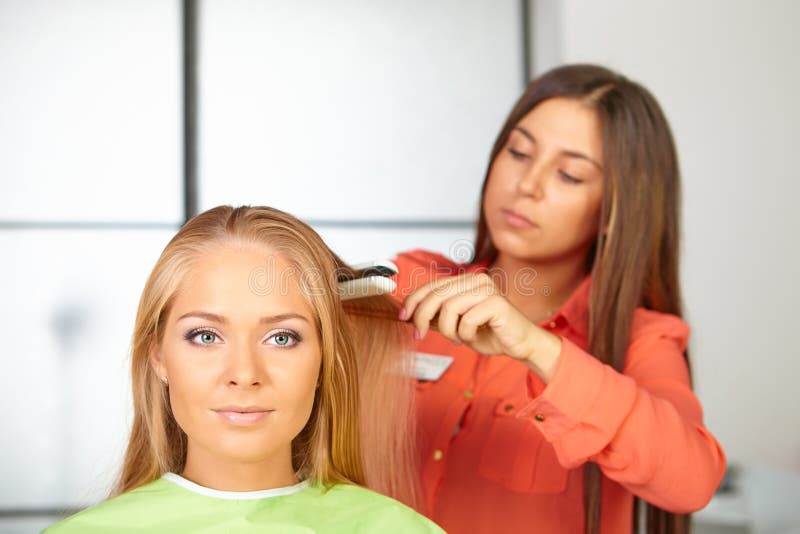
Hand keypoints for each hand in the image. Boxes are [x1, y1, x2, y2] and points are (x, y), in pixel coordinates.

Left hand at [400, 273, 561, 376]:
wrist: (520, 345)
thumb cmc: (489, 334)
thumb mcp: (456, 324)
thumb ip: (438, 316)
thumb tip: (409, 314)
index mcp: (465, 280)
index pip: (431, 285)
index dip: (413, 300)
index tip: (403, 318)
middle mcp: (476, 279)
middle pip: (436, 295)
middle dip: (422, 317)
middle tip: (420, 335)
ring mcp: (487, 289)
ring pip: (449, 308)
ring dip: (448, 330)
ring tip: (458, 339)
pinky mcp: (496, 303)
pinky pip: (467, 320)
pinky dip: (465, 334)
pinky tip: (473, 337)